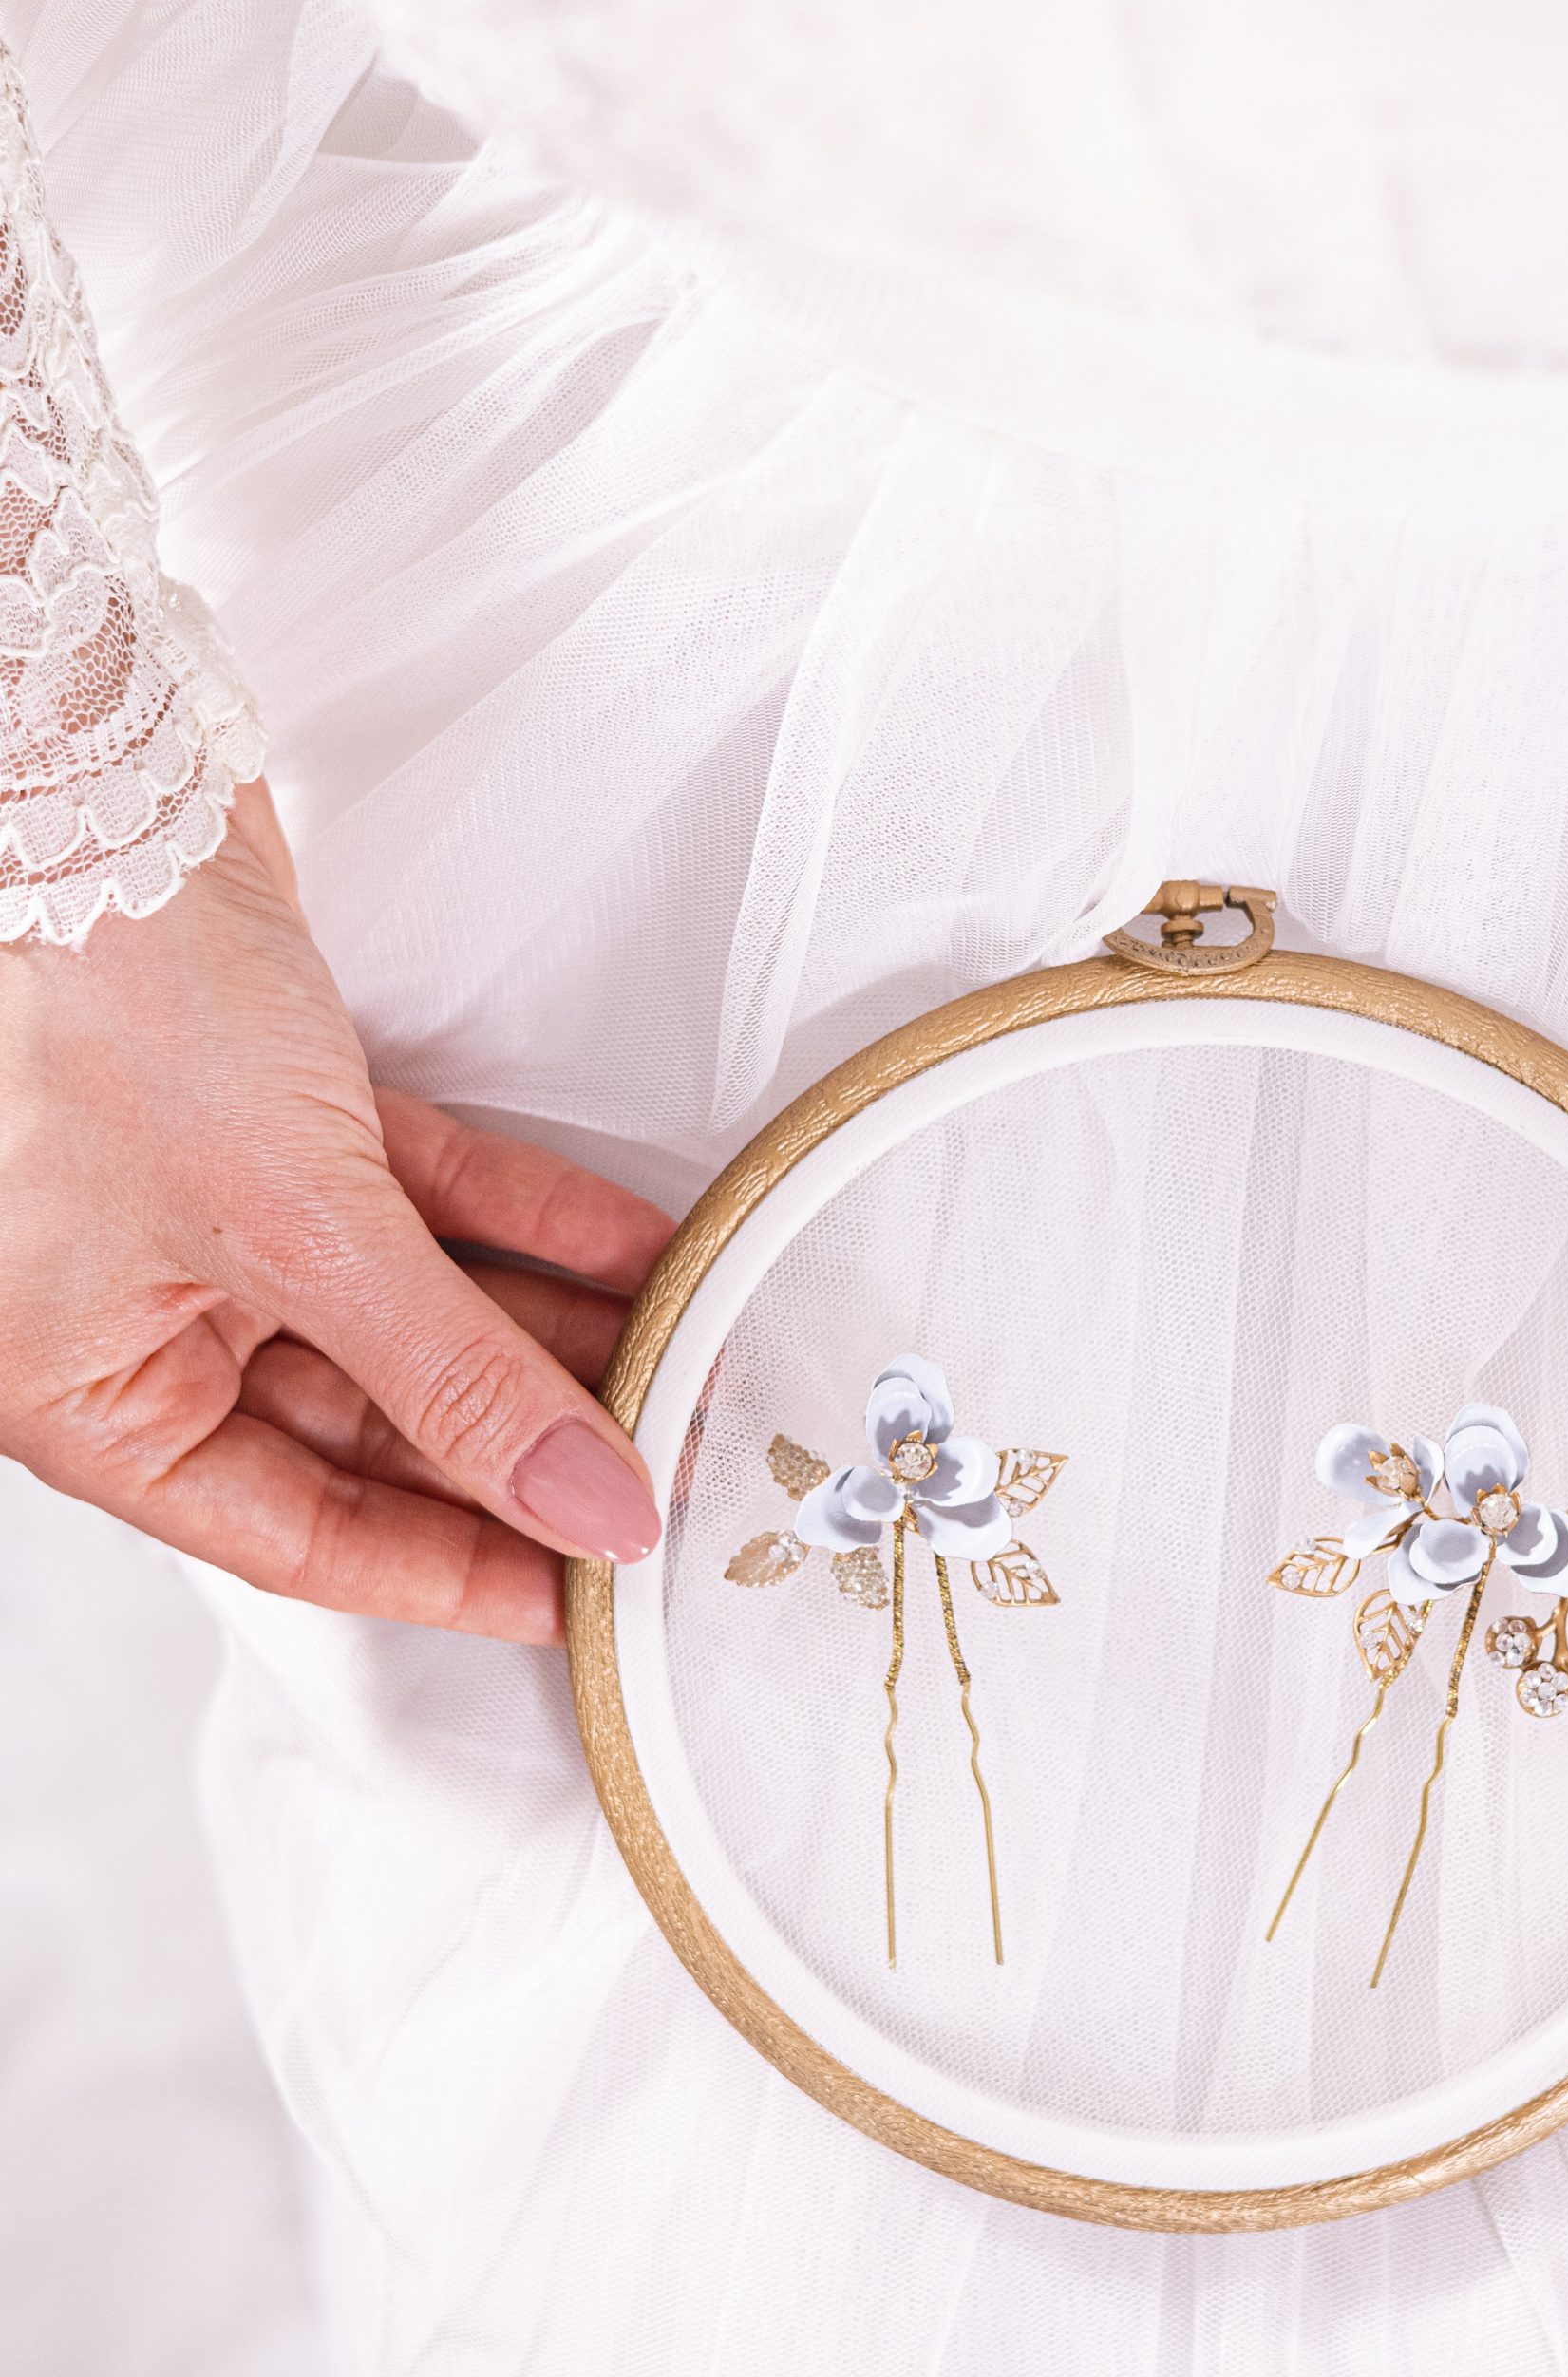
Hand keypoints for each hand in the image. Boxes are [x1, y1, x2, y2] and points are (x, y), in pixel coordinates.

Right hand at [0, 783, 671, 1643]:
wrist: (72, 779)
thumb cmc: (91, 1007)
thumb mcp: (297, 1232)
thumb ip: (454, 1378)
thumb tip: (584, 1509)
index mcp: (84, 1393)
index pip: (296, 1534)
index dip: (452, 1571)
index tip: (587, 1596)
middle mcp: (146, 1316)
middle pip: (374, 1424)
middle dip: (528, 1444)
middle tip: (668, 1470)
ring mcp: (221, 1214)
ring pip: (418, 1310)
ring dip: (553, 1332)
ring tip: (686, 1363)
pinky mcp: (287, 1115)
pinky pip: (437, 1202)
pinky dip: (537, 1224)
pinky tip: (648, 1255)